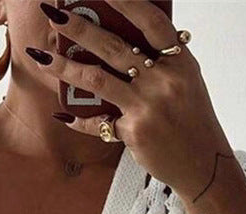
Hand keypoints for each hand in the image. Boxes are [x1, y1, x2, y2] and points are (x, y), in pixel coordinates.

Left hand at [31, 0, 236, 200]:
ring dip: (64, 67)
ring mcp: (147, 107)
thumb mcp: (187, 82)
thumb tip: (128, 38)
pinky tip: (62, 115)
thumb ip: (163, 61)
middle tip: (54, 14)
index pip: (151, 22)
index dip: (126, 2)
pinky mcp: (134, 132)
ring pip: (96, 79)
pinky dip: (79, 120)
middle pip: (113, 46)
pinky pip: (98, 123)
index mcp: (180, 62)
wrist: (203, 164)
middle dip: (79, 28)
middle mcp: (163, 80)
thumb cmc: (192, 121)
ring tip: (42, 57)